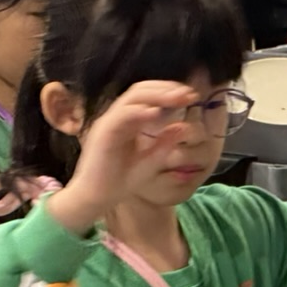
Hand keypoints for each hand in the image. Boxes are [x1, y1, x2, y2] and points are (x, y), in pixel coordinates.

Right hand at [49, 80, 206, 233]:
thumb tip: (184, 127)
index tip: (190, 96)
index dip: (169, 91)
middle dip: (166, 88)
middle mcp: (117, 116)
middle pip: (140, 90)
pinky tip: (156, 113)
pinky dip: (138, 111)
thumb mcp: (150, 162)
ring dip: (157, 95)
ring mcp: (108, 122)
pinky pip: (121, 115)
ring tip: (178, 98)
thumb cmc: (119, 180)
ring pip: (131, 97)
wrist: (96, 198)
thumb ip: (165, 144)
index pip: (147, 95)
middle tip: (189, 93)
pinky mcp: (102, 133)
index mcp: (128, 120)